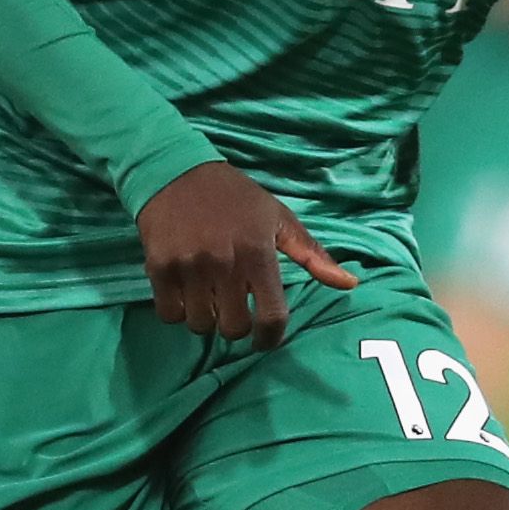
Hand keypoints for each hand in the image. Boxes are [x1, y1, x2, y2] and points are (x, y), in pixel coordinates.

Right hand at [135, 161, 357, 341]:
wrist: (175, 171)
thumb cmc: (235, 197)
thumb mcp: (278, 218)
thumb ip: (312, 255)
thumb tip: (350, 284)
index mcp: (258, 251)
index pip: (271, 316)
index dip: (270, 337)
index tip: (265, 339)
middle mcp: (224, 262)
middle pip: (234, 328)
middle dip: (237, 327)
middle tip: (233, 310)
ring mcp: (189, 266)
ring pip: (200, 325)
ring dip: (206, 319)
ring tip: (208, 298)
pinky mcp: (158, 267)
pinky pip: (169, 314)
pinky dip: (178, 311)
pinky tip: (185, 292)